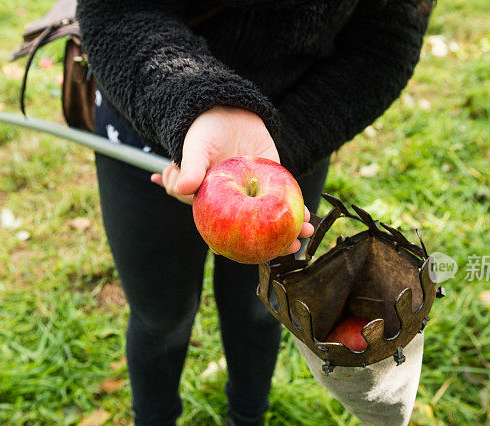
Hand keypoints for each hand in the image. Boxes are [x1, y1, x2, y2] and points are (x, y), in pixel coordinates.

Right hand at [151, 106, 312, 252]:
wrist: (226, 107)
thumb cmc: (202, 130)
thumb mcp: (194, 147)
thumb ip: (190, 167)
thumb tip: (181, 188)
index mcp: (208, 201)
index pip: (217, 229)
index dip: (230, 244)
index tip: (243, 255)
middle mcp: (231, 202)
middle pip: (249, 230)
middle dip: (269, 244)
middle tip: (289, 248)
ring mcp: (252, 193)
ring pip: (268, 217)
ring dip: (288, 229)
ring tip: (304, 235)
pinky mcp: (269, 178)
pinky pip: (282, 197)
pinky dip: (295, 206)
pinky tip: (308, 214)